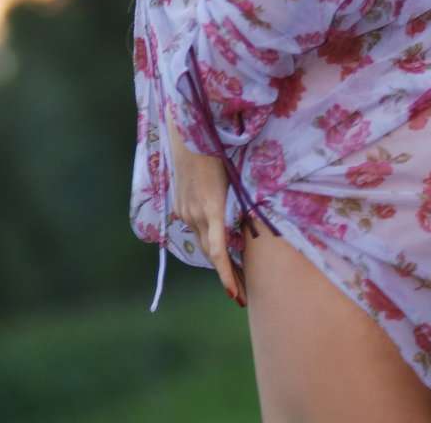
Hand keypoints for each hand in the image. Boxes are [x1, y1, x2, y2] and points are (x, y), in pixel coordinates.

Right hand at [165, 102, 246, 306]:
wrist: (190, 136)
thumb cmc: (219, 153)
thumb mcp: (235, 180)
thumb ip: (240, 206)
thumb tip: (251, 229)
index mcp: (212, 208)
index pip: (218, 252)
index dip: (226, 275)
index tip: (234, 295)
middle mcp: (195, 214)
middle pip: (210, 253)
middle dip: (227, 273)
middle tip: (243, 293)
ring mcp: (184, 211)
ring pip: (201, 242)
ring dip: (216, 256)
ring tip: (234, 272)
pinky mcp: (179, 206)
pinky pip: (195, 228)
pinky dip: (206, 237)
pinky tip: (217, 240)